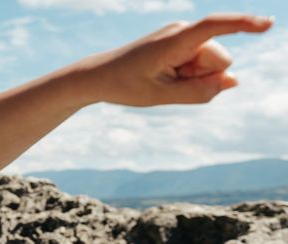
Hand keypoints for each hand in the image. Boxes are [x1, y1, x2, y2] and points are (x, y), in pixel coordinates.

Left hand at [87, 13, 273, 106]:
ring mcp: (184, 37)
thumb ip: (198, 93)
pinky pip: (201, 65)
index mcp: (175, 39)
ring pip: (212, 65)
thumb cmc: (124, 85)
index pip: (216, 26)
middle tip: (167, 82)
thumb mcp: (160, 96)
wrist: (99, 76)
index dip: (244, 24)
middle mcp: (183, 32)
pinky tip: (165, 76)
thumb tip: (233, 82)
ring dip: (194, 78)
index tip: (268, 24)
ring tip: (162, 79)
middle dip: (204, 77)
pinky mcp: (183, 44)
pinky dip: (188, 76)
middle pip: (220, 61)